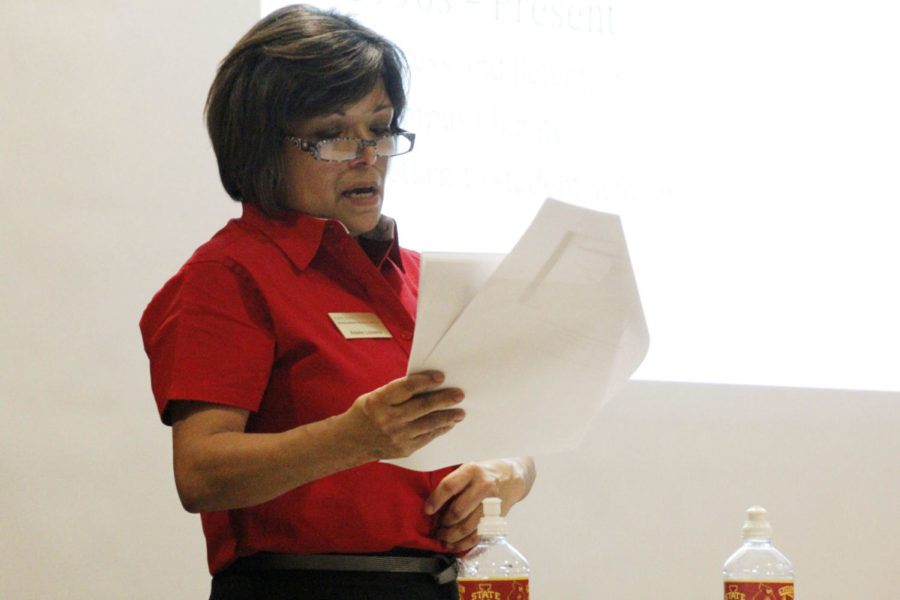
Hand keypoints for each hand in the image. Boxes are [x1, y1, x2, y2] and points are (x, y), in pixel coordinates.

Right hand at [339, 371, 465, 460]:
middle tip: (459, 394)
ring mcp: (397, 436)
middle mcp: (388, 419)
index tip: (441, 377)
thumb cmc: (367, 412)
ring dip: (447, 417)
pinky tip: (448, 424)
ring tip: (460, 412)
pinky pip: (427, 438)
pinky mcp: (404, 449)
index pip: (406, 387)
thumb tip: (429, 385)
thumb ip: (399, 392)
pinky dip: (440, 430)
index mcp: (379, 401)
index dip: (425, 381)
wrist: (351, 442)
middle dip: (444, 400)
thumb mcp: (376, 396)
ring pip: (428, 424)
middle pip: (422, 406)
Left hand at [425, 457, 535, 550]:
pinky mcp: (496, 518)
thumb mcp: (468, 469)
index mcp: (472, 471)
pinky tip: (454, 543)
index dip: (436, 500)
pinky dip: (463, 543)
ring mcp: (491, 504)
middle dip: (444, 523)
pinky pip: (477, 536)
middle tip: (436, 528)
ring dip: (451, 536)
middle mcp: (483, 486)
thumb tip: (432, 506)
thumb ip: (453, 483)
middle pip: (458, 511)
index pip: (449, 486)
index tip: (428, 510)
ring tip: (442, 537)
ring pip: (467, 527)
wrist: (511, 478)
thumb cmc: (483, 474)